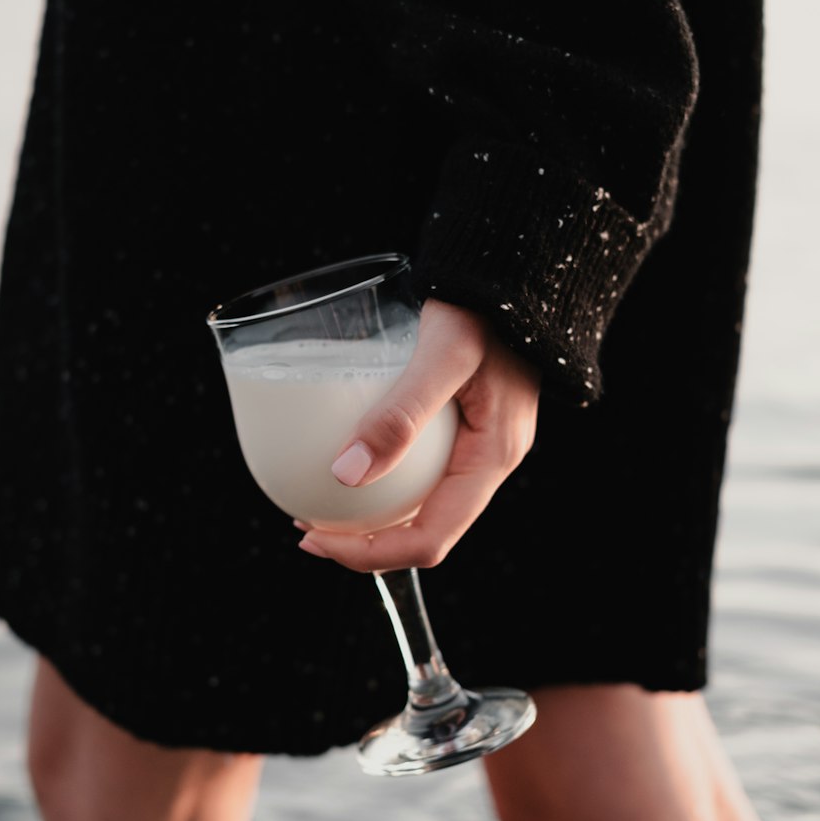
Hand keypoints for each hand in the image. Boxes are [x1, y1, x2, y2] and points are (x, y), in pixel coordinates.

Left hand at [297, 299, 540, 571]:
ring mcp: (476, 443)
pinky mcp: (461, 422)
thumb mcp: (442, 356)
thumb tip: (346, 474)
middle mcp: (487, 461)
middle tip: (307, 528)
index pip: (431, 540)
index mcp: (492, 458)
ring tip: (318, 503)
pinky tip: (348, 460)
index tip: (317, 541)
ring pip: (420, 504)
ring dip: (370, 516)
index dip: (370, 554)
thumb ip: (400, 414)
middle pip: (423, 531)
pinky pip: (420, 471)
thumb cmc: (483, 304)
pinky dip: (381, 479)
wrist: (511, 265)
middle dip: (363, 542)